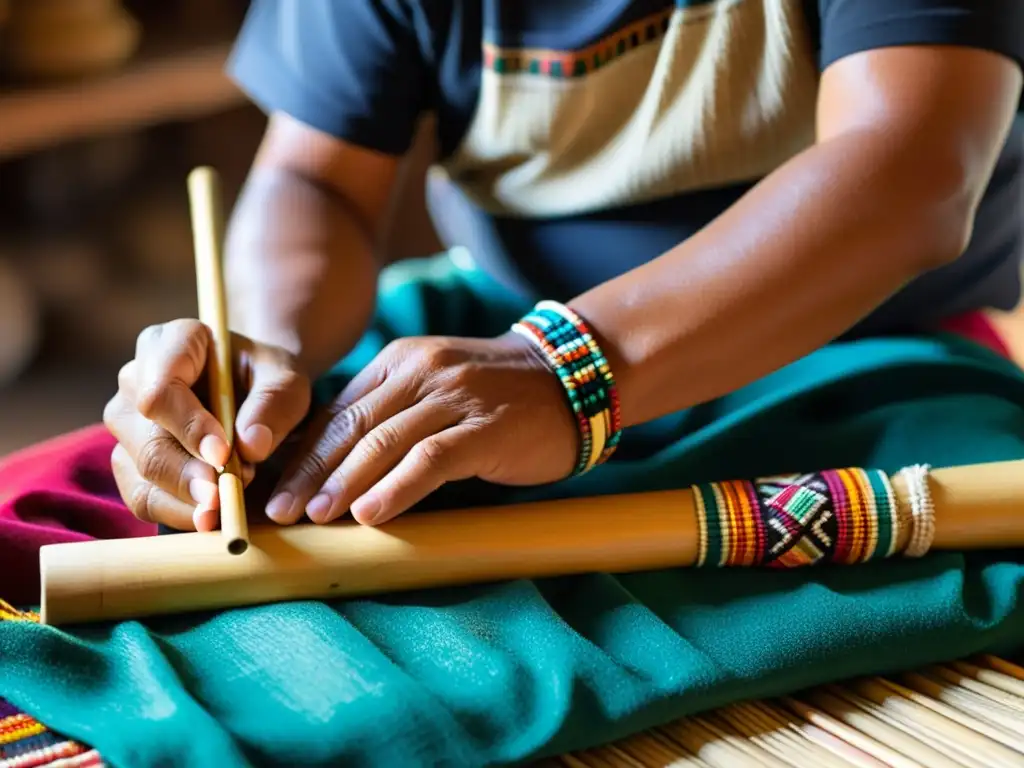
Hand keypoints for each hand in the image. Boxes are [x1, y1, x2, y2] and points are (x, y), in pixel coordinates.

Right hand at [104, 319, 310, 530]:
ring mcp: (127, 420)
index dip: (188, 426)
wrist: (254, 392)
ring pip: (138, 468)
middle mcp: (136, 377)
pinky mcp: (129, 458)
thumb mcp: (287, 379)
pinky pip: (139, 494)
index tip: (223, 455)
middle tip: (222, 497)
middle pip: (145, 435)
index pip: (161, 387)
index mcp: (172, 342)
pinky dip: (174, 512)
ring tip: (222, 509)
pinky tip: (207, 519)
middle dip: (185, 473)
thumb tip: (251, 445)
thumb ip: (274, 402)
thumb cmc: (267, 378)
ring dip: (181, 496)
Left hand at [265, 333, 577, 526]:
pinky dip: (397, 487)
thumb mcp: (435, 389)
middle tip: (277, 510)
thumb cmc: (496, 395)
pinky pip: (431, 458)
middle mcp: (421, 372)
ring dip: (342, 483)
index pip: (338, 410)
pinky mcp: (485, 427)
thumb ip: (391, 414)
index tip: (273, 487)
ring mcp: (454, 397)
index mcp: (400, 361)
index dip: (302, 452)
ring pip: (384, 441)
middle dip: (309, 471)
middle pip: (351, 426)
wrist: (571, 376)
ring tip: (313, 518)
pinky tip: (371, 514)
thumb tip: (333, 467)